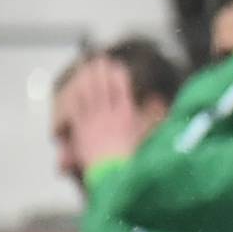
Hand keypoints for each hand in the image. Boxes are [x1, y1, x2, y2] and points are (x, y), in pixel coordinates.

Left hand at [62, 56, 146, 170]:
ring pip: (87, 93)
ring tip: (85, 67)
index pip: (121, 88)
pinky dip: (74, 97)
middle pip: (102, 86)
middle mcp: (108, 113)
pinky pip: (75, 108)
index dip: (118, 75)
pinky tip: (72, 89)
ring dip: (86, 78)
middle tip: (99, 59)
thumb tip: (160, 100)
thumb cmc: (132, 157)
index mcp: (126, 114)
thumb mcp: (148, 134)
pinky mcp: (80, 129)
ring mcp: (93, 120)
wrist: (113, 172)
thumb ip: (154, 115)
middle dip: (100, 71)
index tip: (116, 65)